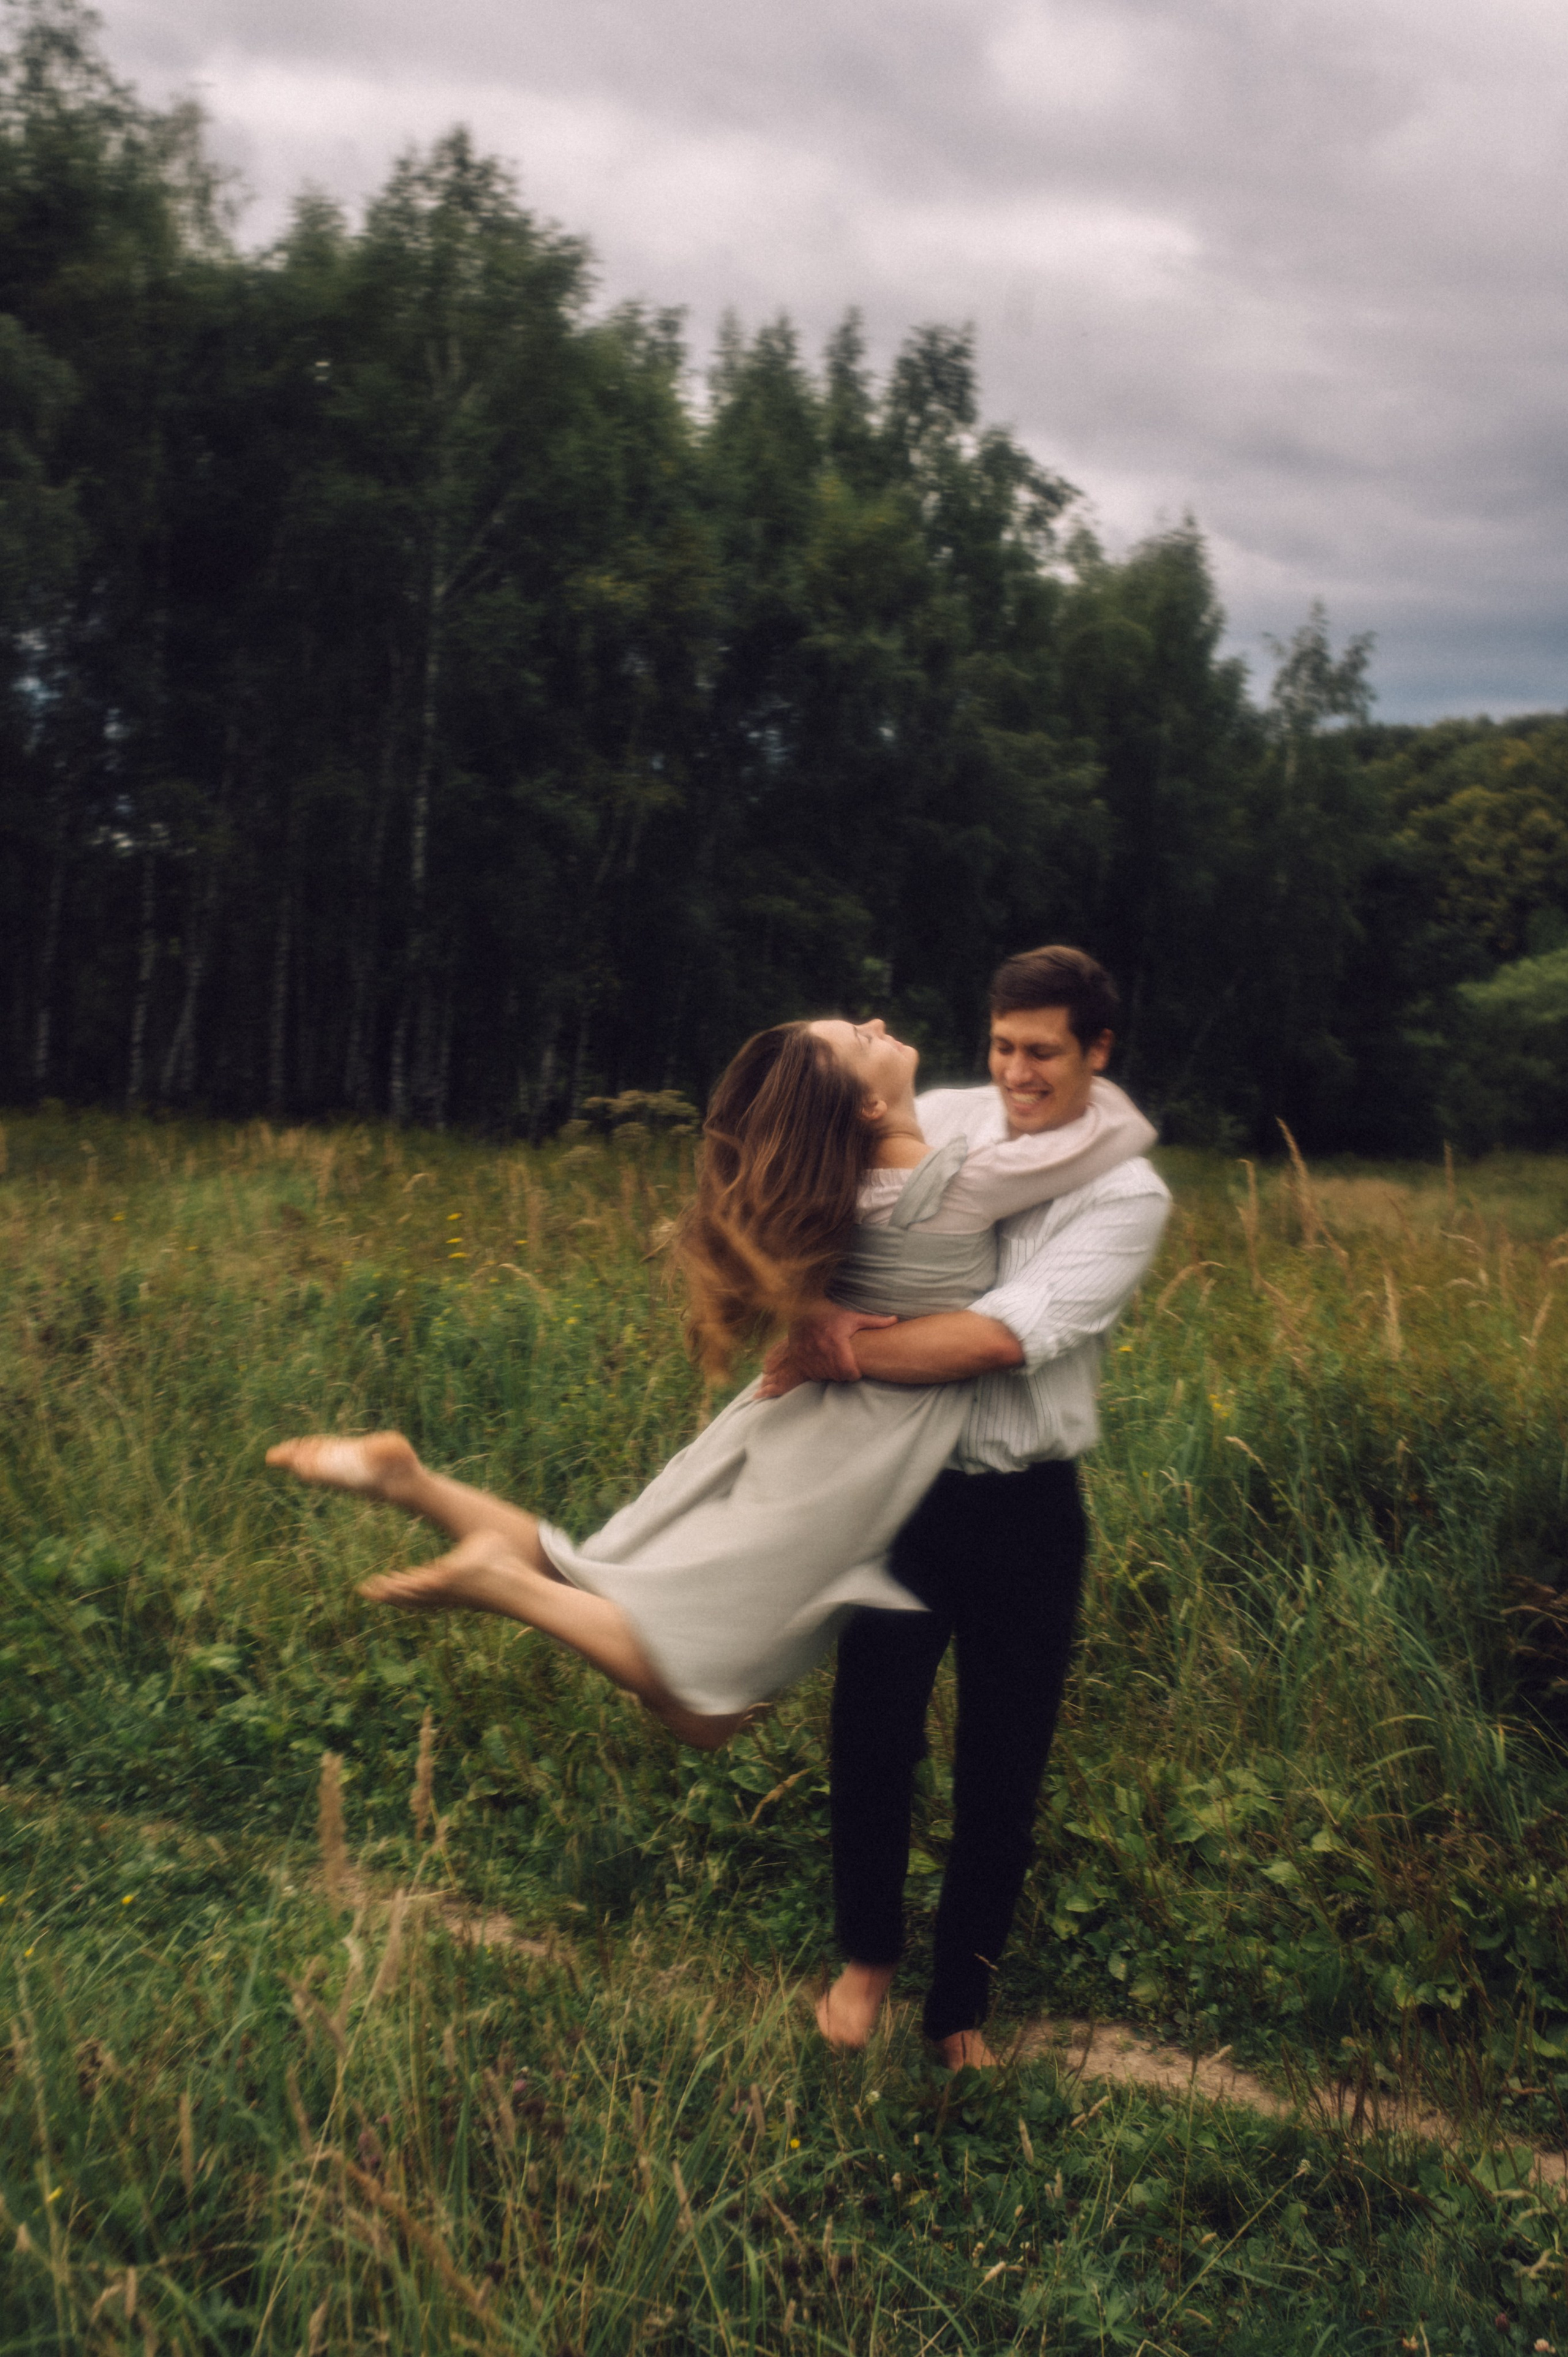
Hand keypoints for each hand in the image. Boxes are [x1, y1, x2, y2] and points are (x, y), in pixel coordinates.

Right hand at [757, 1306, 897, 1396]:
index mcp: (836, 1342)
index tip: (856, 1372)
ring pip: (824, 1376)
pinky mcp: (799, 1357)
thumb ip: (874, 1321)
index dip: (854, 1374)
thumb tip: (895, 1320)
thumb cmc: (831, 1313)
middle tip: (848, 1370)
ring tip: (836, 1367)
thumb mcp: (852, 1317)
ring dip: (832, 1375)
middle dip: (844, 1375)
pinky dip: (818, 1373)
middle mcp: (821, 1350)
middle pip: (837, 1376)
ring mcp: (808, 1354)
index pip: (847, 1371)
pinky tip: (824, 1365)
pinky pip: (811, 1374)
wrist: (802, 1308)